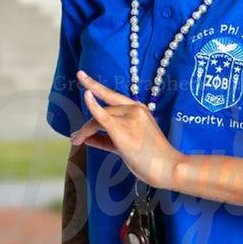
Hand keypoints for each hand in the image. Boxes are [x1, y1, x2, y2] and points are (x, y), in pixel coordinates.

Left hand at [70, 68, 181, 188]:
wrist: (167, 167)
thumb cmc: (151, 160)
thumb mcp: (127, 147)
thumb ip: (106, 140)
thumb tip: (86, 138)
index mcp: (138, 109)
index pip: (112, 96)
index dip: (96, 87)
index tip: (82, 77)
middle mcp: (134, 108)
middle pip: (103, 111)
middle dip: (86, 124)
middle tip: (75, 136)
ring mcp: (129, 117)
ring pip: (98, 118)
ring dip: (84, 130)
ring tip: (76, 141)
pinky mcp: (123, 128)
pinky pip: (102, 116)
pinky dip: (92, 105)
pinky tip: (86, 95)